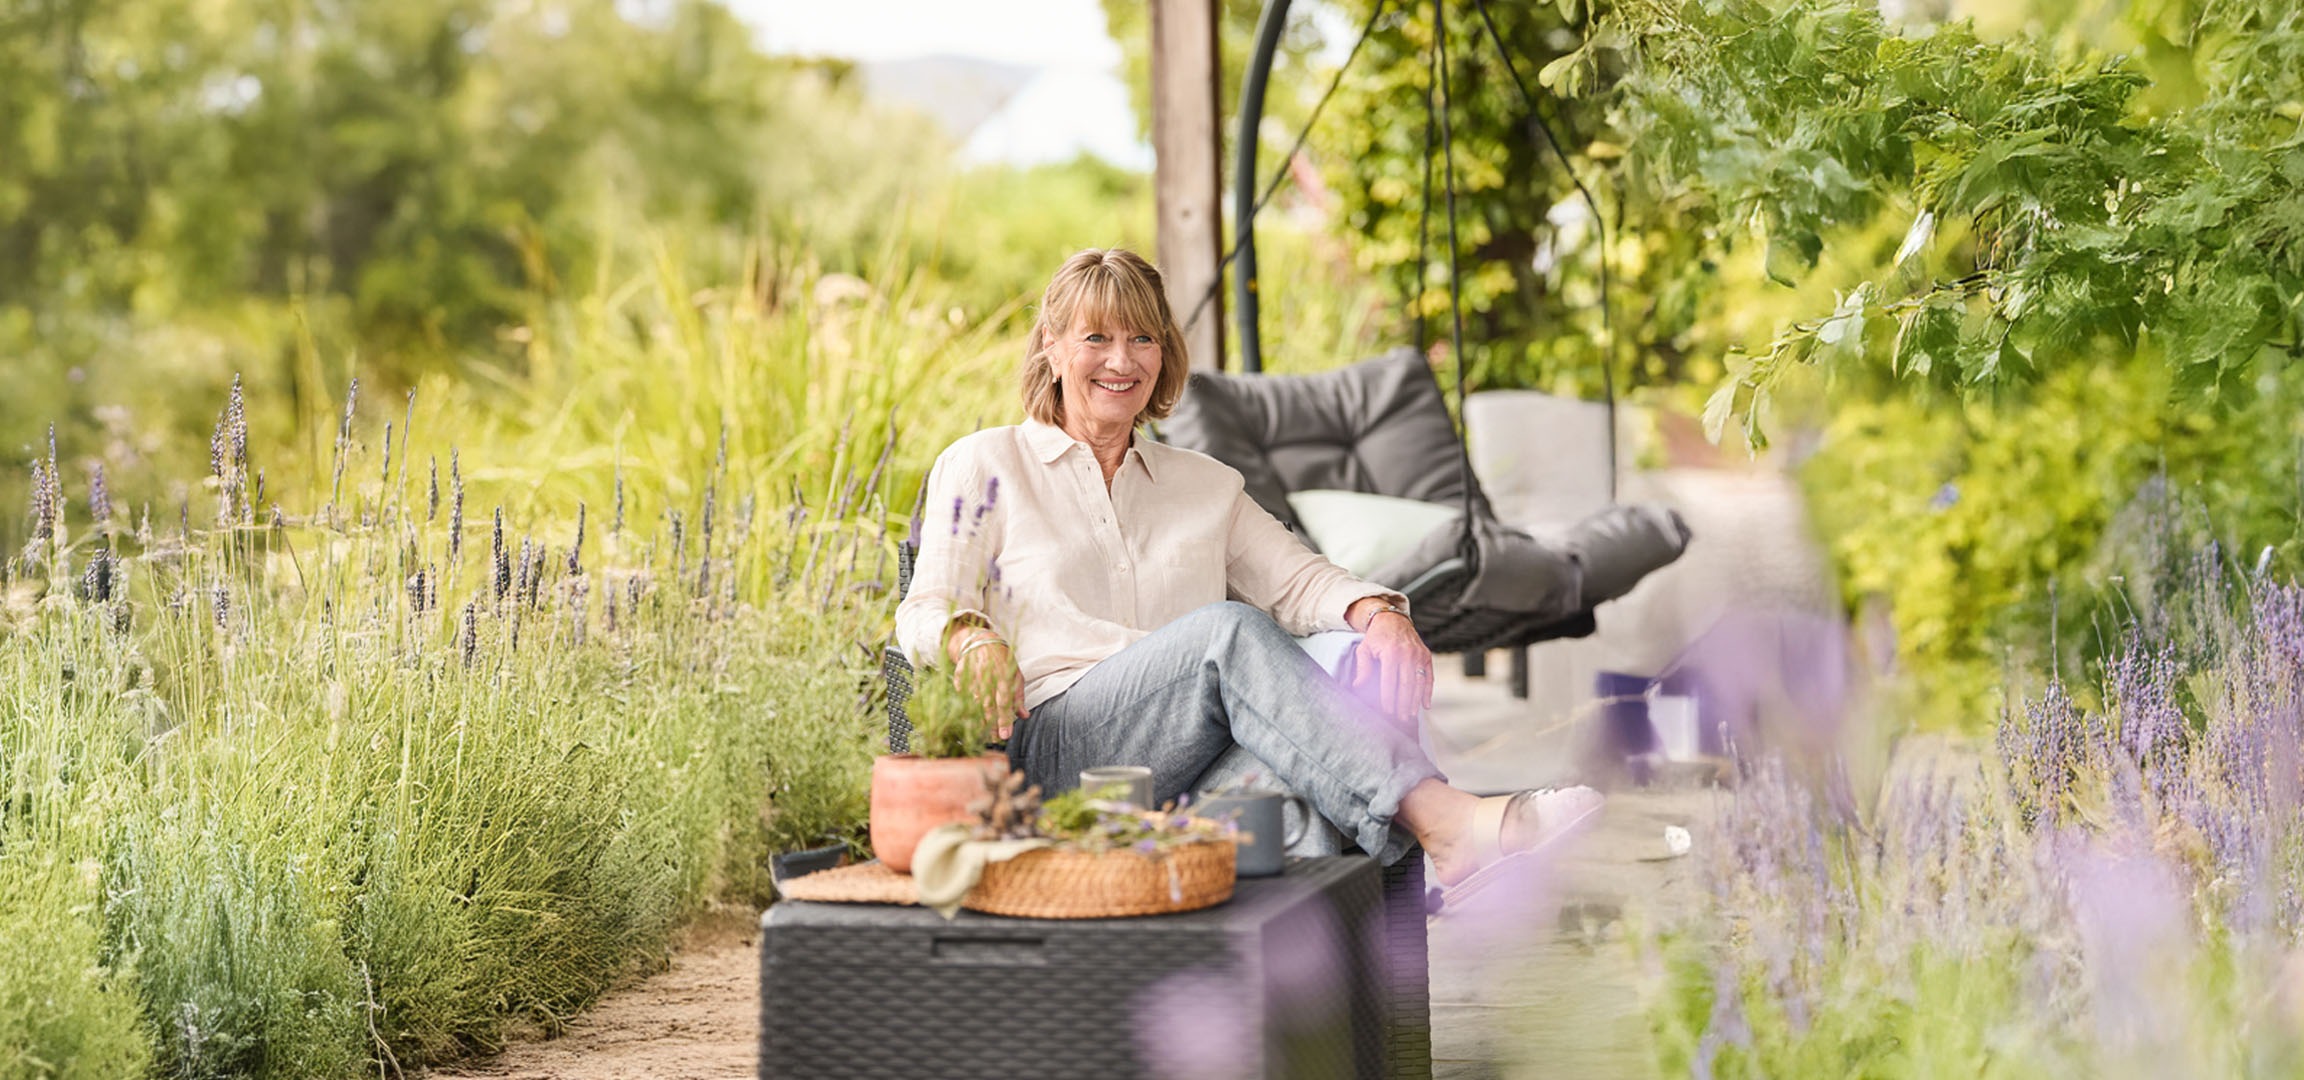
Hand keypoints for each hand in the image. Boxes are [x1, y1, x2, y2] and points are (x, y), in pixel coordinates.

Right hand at [946, 626, 1028, 739]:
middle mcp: (986, 676)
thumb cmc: (1002, 661)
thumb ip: (1019, 696)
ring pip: (974, 702)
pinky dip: (966, 707)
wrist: (981, 641)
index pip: (1004, 701)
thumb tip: (1024, 716)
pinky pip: (962, 694)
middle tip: (997, 739)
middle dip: (992, 725)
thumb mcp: (1015, 674)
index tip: (1006, 735)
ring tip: (986, 734)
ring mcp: (971, 675)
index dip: (1004, 719)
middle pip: (988, 706)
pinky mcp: (959, 675)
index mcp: (1003, 675)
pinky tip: (971, 719)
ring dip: (980, 720)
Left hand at [1348, 605, 1432, 723]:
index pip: (1389, 681)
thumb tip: (1358, 687)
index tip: (1387, 711)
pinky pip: (1429, 677)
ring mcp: (1419, 655)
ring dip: (1415, 701)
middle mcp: (1407, 654)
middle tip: (1401, 719)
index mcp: (1390, 653)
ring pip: (1419, 683)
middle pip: (1406, 685)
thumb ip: (1362, 668)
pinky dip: (1428, 692)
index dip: (1389, 698)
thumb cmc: (1376, 637)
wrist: (1393, 619)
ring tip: (1410, 716)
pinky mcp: (1426, 656)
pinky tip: (1425, 706)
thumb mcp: (1364, 649)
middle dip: (1403, 704)